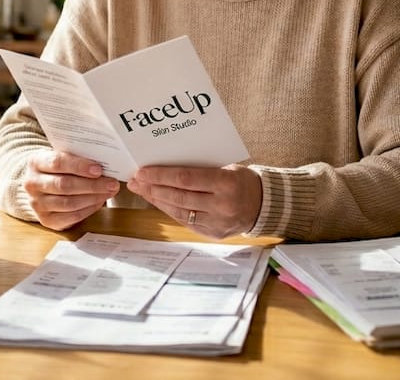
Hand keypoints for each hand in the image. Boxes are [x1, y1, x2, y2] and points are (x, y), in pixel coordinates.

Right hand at [22, 151, 119, 229]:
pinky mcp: (46, 219)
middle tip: (111, 183)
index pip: (57, 163)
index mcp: (35, 162)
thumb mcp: (63, 156)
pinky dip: (89, 209)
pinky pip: (71, 216)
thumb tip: (104, 163)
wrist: (42, 184)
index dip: (79, 166)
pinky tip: (99, 201)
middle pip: (64, 185)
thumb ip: (78, 157)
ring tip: (109, 192)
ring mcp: (37, 204)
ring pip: (69, 203)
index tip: (99, 169)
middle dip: (92, 185)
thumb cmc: (58, 168)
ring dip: (93, 198)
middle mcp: (32, 183)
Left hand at [127, 164, 261, 238]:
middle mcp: (222, 205)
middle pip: (179, 196)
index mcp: (226, 183)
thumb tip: (165, 165)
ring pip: (179, 211)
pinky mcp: (213, 234)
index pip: (186, 179)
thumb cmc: (242, 180)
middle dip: (153, 188)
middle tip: (135, 180)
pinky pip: (185, 221)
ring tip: (141, 190)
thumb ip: (200, 168)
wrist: (264, 205)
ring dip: (157, 200)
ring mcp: (217, 223)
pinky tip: (158, 201)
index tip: (142, 171)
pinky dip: (169, 210)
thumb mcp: (226, 167)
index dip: (161, 175)